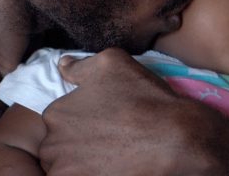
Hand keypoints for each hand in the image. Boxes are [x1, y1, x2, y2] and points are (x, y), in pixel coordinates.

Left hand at [37, 48, 213, 175]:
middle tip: (108, 138)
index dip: (81, 120)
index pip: (58, 120)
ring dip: (85, 163)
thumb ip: (80, 64)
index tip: (102, 121)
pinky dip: (97, 173)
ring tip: (112, 155)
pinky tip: (116, 167)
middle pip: (59, 147)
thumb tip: (63, 64)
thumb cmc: (142, 97)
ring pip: (69, 168)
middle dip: (78, 143)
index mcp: (55, 115)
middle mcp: (53, 147)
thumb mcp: (111, 63)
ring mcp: (68, 173)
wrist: (174, 139)